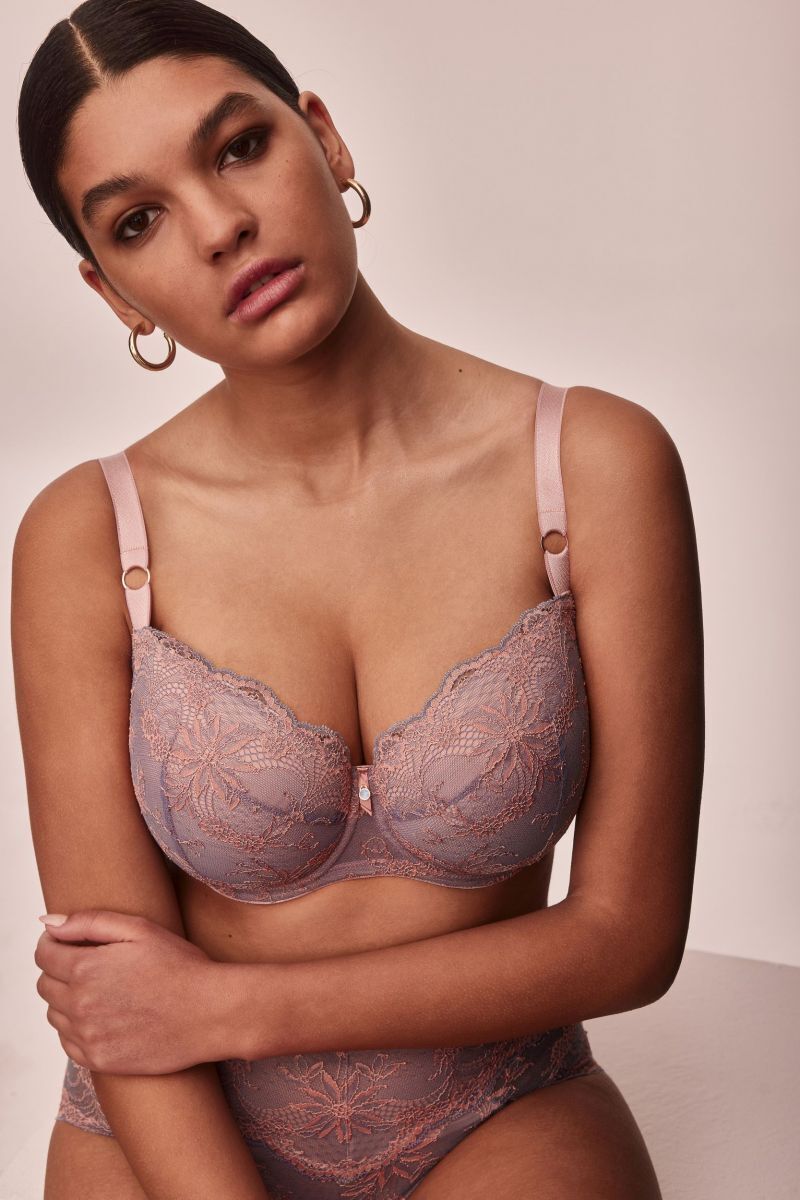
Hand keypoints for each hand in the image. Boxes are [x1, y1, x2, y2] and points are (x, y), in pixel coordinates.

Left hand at [34, 909, 234, 1073]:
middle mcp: (79, 1005)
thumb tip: (48, 923)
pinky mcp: (99, 1061)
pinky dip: (76, 1029)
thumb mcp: (139, 930)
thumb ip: (89, 922)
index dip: (53, 944)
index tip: (68, 943)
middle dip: (60, 970)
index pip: (43, 954)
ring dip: (67, 1001)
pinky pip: (68, 1044)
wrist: (211, 1013)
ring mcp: (88, 1037)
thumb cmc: (181, 967)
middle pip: (45, 985)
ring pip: (54, 1015)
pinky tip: (103, 1017)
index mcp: (85, 969)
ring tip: (102, 991)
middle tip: (92, 965)